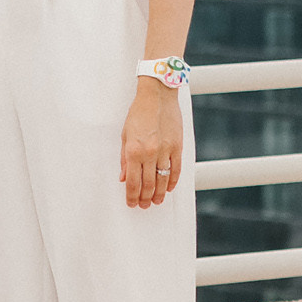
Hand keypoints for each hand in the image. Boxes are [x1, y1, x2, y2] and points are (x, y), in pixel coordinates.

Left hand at [119, 78, 183, 208]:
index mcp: (133, 151)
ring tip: (156, 201)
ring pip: (163, 180)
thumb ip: (124, 158)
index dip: (132, 196)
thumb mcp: (124, 135)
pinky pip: (176, 169)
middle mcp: (149, 153)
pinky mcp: (178, 147)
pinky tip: (169, 188)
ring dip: (159, 194)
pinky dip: (172, 181)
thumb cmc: (138, 113)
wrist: (157, 96)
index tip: (131, 203)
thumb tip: (123, 177)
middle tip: (143, 205)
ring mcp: (165, 151)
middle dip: (145, 198)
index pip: (132, 182)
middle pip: (148, 184)